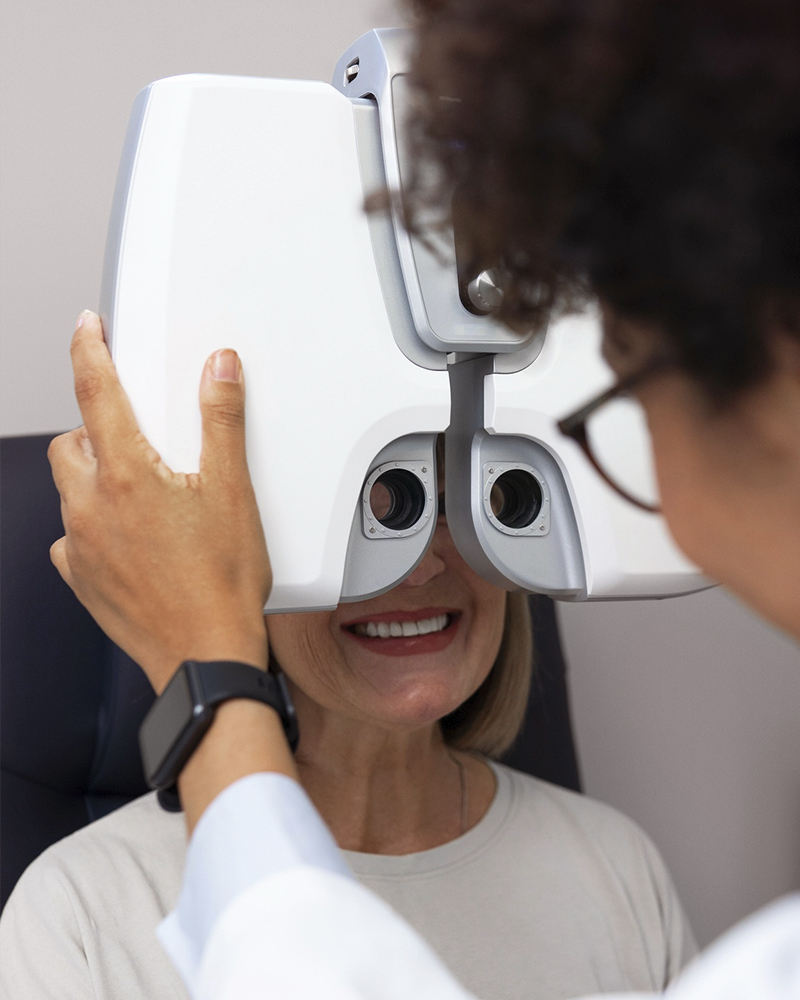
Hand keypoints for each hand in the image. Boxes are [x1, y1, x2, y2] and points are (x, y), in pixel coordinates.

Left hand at [49, 311, 269, 692]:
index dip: (88, 350)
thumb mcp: (234, 492)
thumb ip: (222, 421)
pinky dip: (92, 524)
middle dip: (94, 426)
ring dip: (94, 476)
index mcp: (127, 476)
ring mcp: (81, 546)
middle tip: (136, 435)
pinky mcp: (81, 580)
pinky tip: (129, 538)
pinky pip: (72, 536)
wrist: (205, 655)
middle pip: (72, 441)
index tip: (87, 328)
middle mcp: (92, 507)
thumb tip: (219, 370)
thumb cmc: (221, 584)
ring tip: (140, 491)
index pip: (95, 391)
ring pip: (69, 489)